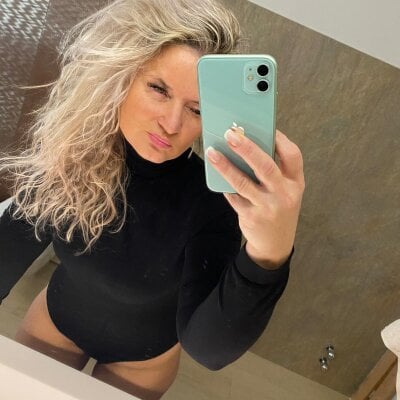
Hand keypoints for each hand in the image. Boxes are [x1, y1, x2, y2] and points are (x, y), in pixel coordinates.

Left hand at [206, 128, 304, 268]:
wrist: (276, 245)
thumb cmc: (279, 209)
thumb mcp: (286, 191)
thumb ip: (275, 172)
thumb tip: (248, 145)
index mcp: (296, 183)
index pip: (293, 156)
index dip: (280, 139)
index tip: (266, 127)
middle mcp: (284, 194)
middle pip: (266, 166)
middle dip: (247, 148)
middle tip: (231, 134)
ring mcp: (268, 207)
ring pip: (243, 182)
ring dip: (226, 166)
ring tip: (212, 153)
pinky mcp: (252, 217)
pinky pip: (234, 196)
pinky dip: (224, 184)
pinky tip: (216, 174)